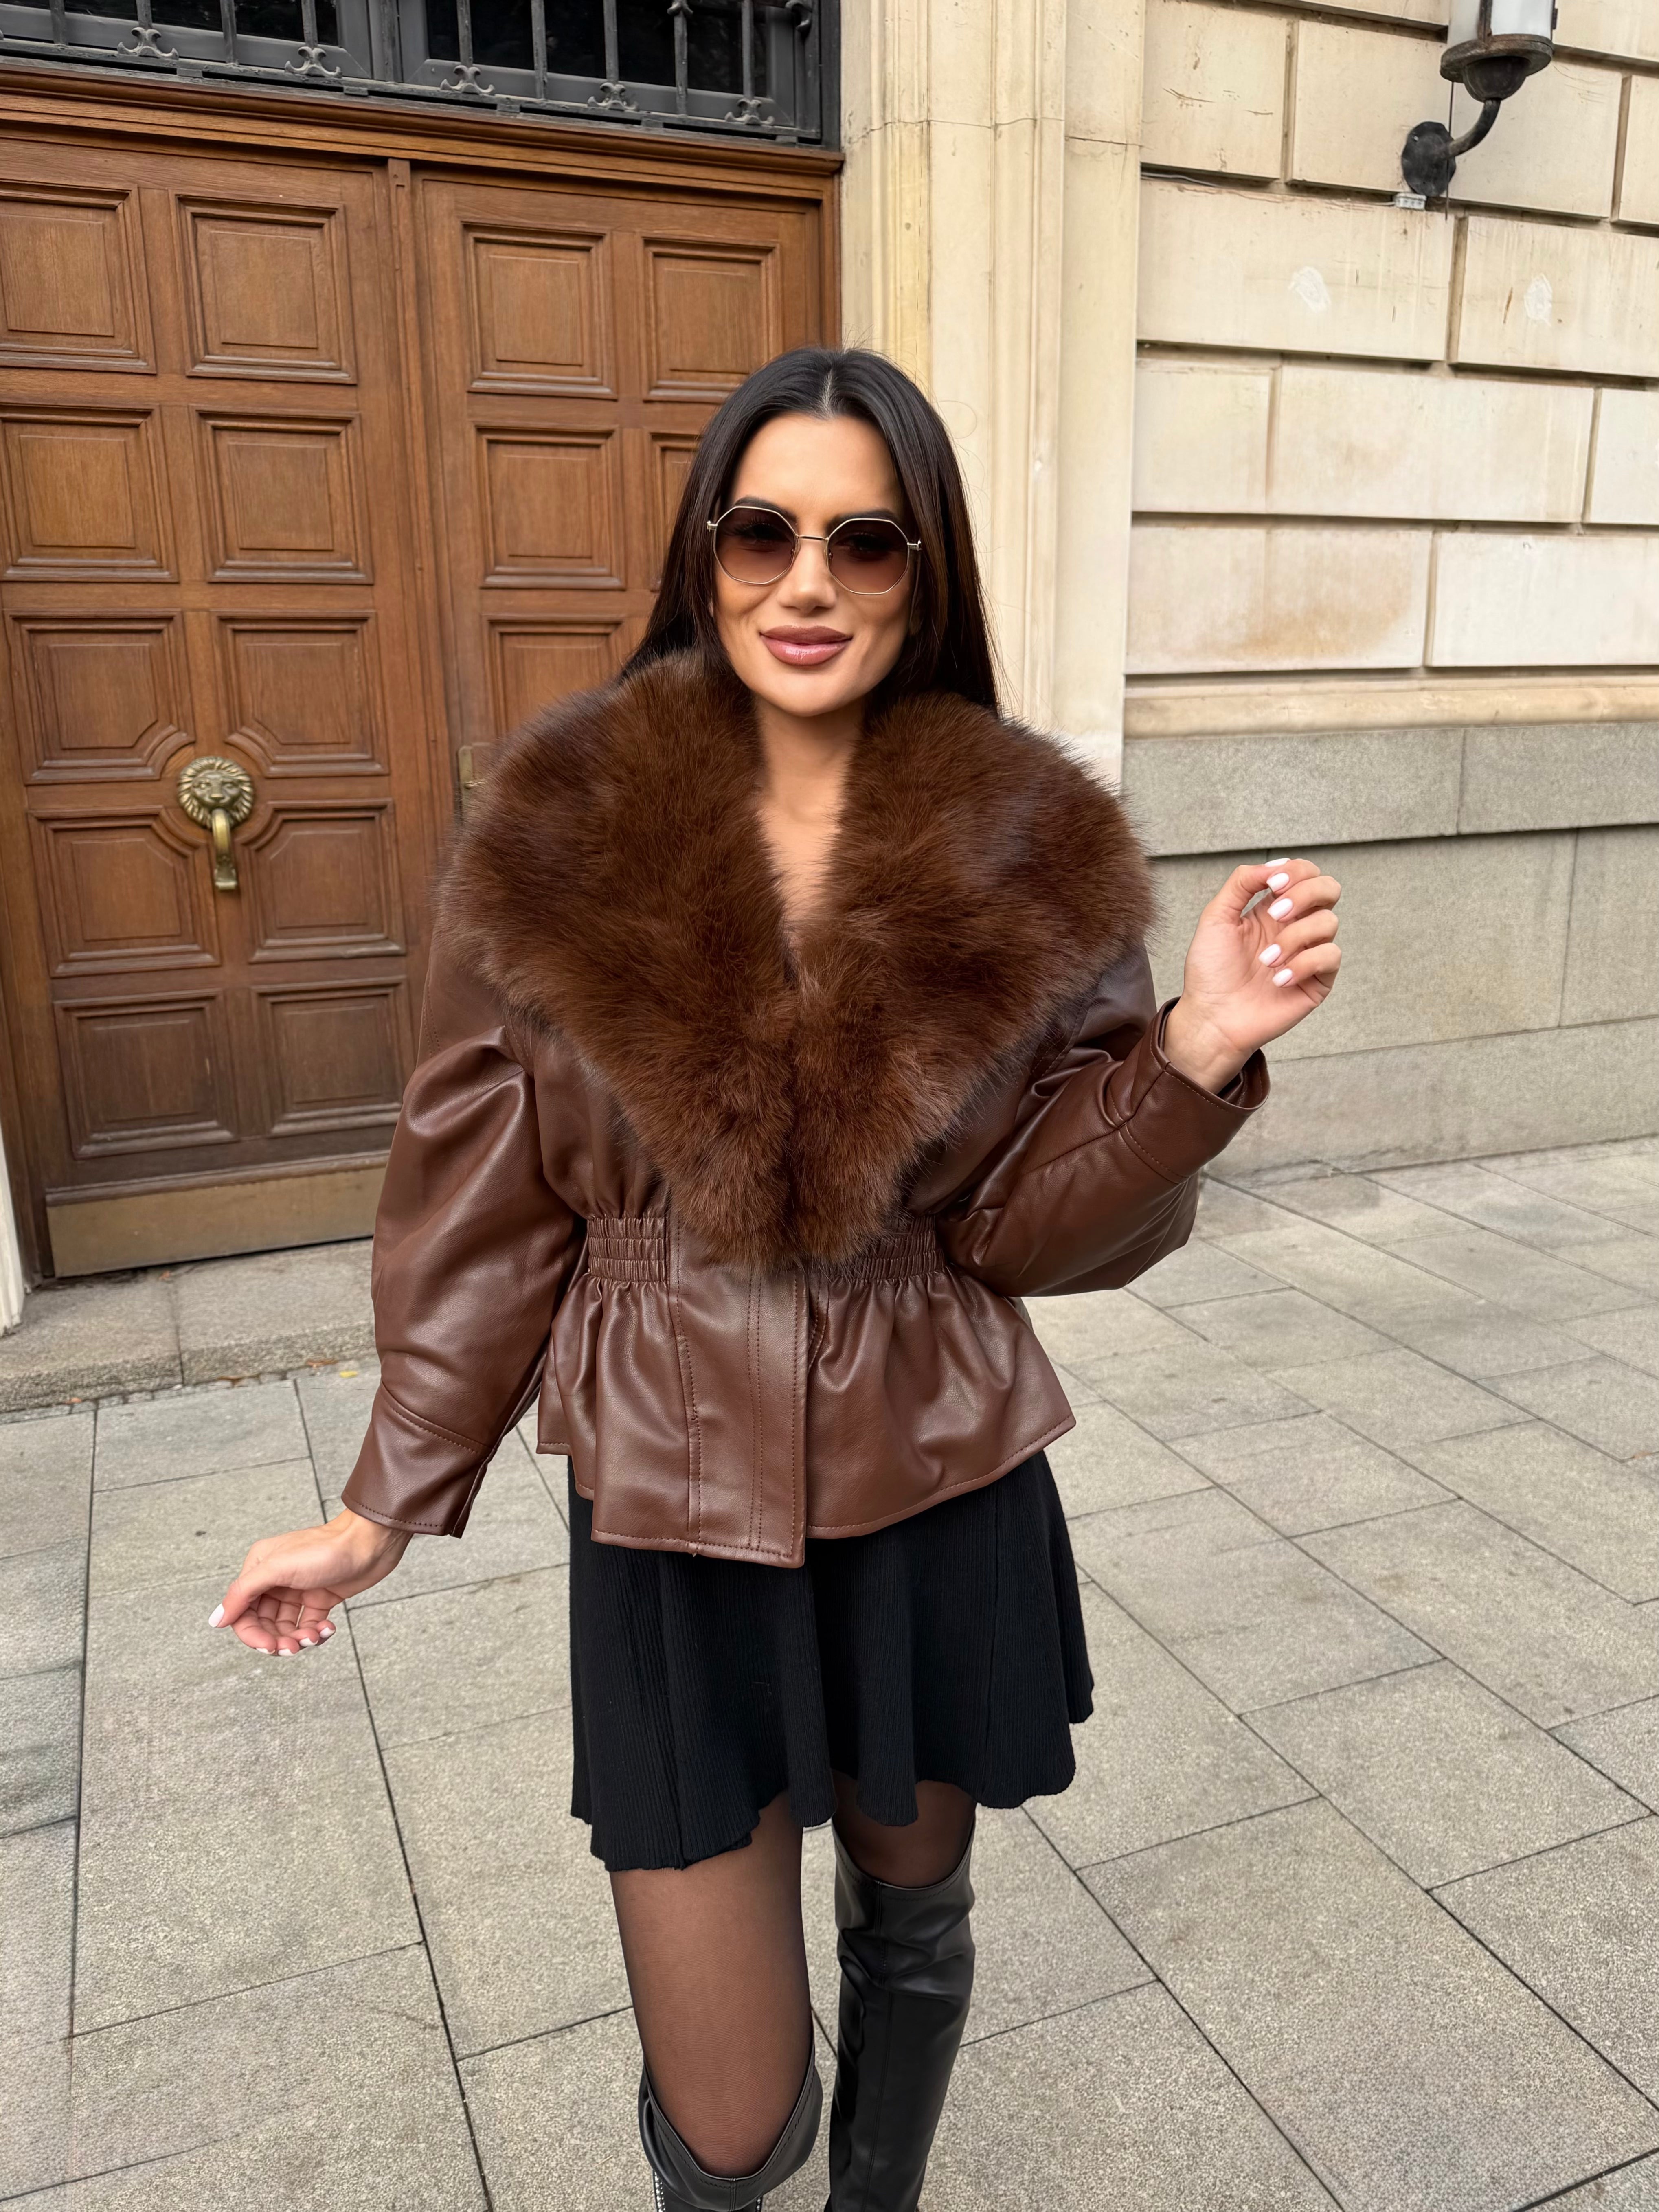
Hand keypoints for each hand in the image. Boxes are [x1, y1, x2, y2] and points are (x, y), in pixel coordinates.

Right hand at [210, 1508, 409, 1655]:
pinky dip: (316, 1632)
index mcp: (259, 1569)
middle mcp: (275, 1580)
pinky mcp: (320, 1598)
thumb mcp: (277, 1567)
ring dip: (298, 1639)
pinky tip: (328, 1628)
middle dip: (277, 1640)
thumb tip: (217, 1620)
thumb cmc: (325, 1548)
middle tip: (293, 1648)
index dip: (252, 1635)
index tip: (269, 1646)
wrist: (370, 1543)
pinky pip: (308, 1625)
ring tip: (314, 1636)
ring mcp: (298, 1590)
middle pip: (263, 1624)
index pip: (242, 1612)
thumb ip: (243, 1593)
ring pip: (286, 1628)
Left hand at [1162, 857, 1340, 1092]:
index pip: (1305, 873)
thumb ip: (1242, 882)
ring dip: (1294, 937)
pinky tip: (1278, 979)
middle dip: (1305, 894)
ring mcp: (1308, 953)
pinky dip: (1303, 964)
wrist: (1212, 1017)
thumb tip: (1275, 866)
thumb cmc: (1210, 971)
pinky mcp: (1318, 980)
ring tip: (1266, 960)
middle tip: (1275, 915)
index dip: (1296, 871)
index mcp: (1272, 908)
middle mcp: (1294, 926)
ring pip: (1329, 922)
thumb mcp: (1216, 917)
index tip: (1273, 885)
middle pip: (1330, 888)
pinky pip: (1331, 956)